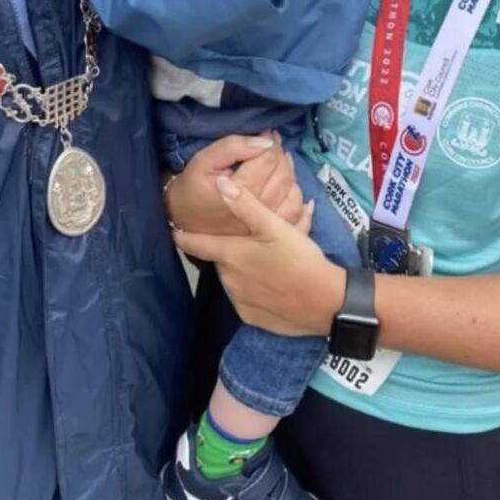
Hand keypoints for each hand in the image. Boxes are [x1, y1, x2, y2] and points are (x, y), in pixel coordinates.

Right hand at [165, 134, 303, 234]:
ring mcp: (266, 226)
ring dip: (291, 173)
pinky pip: (296, 215)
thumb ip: (233, 147)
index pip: (269, 159)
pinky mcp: (269, 234)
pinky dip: (300, 198)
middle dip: (281, 155)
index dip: (271, 141)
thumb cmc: (193, 188)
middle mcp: (258, 211)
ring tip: (281, 162)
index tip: (266, 132)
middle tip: (273, 145)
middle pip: (284, 175)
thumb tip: (265, 141)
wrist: (184, 221)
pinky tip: (294, 187)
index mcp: (242, 191)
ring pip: (293, 194)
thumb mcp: (204, 160)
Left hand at [175, 176, 345, 335]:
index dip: (185, 237)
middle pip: (223, 259)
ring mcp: (240, 301)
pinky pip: (248, 299)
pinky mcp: (252, 318)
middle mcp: (229, 280)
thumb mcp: (274, 226)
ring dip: (246, 269)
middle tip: (257, 244)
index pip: (198, 244)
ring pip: (236, 278)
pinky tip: (275, 284)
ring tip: (271, 263)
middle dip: (234, 251)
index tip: (174, 232)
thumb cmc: (299, 258)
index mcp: (231, 255)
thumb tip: (219, 182)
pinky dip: (256, 290)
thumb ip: (245, 205)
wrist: (325, 302)